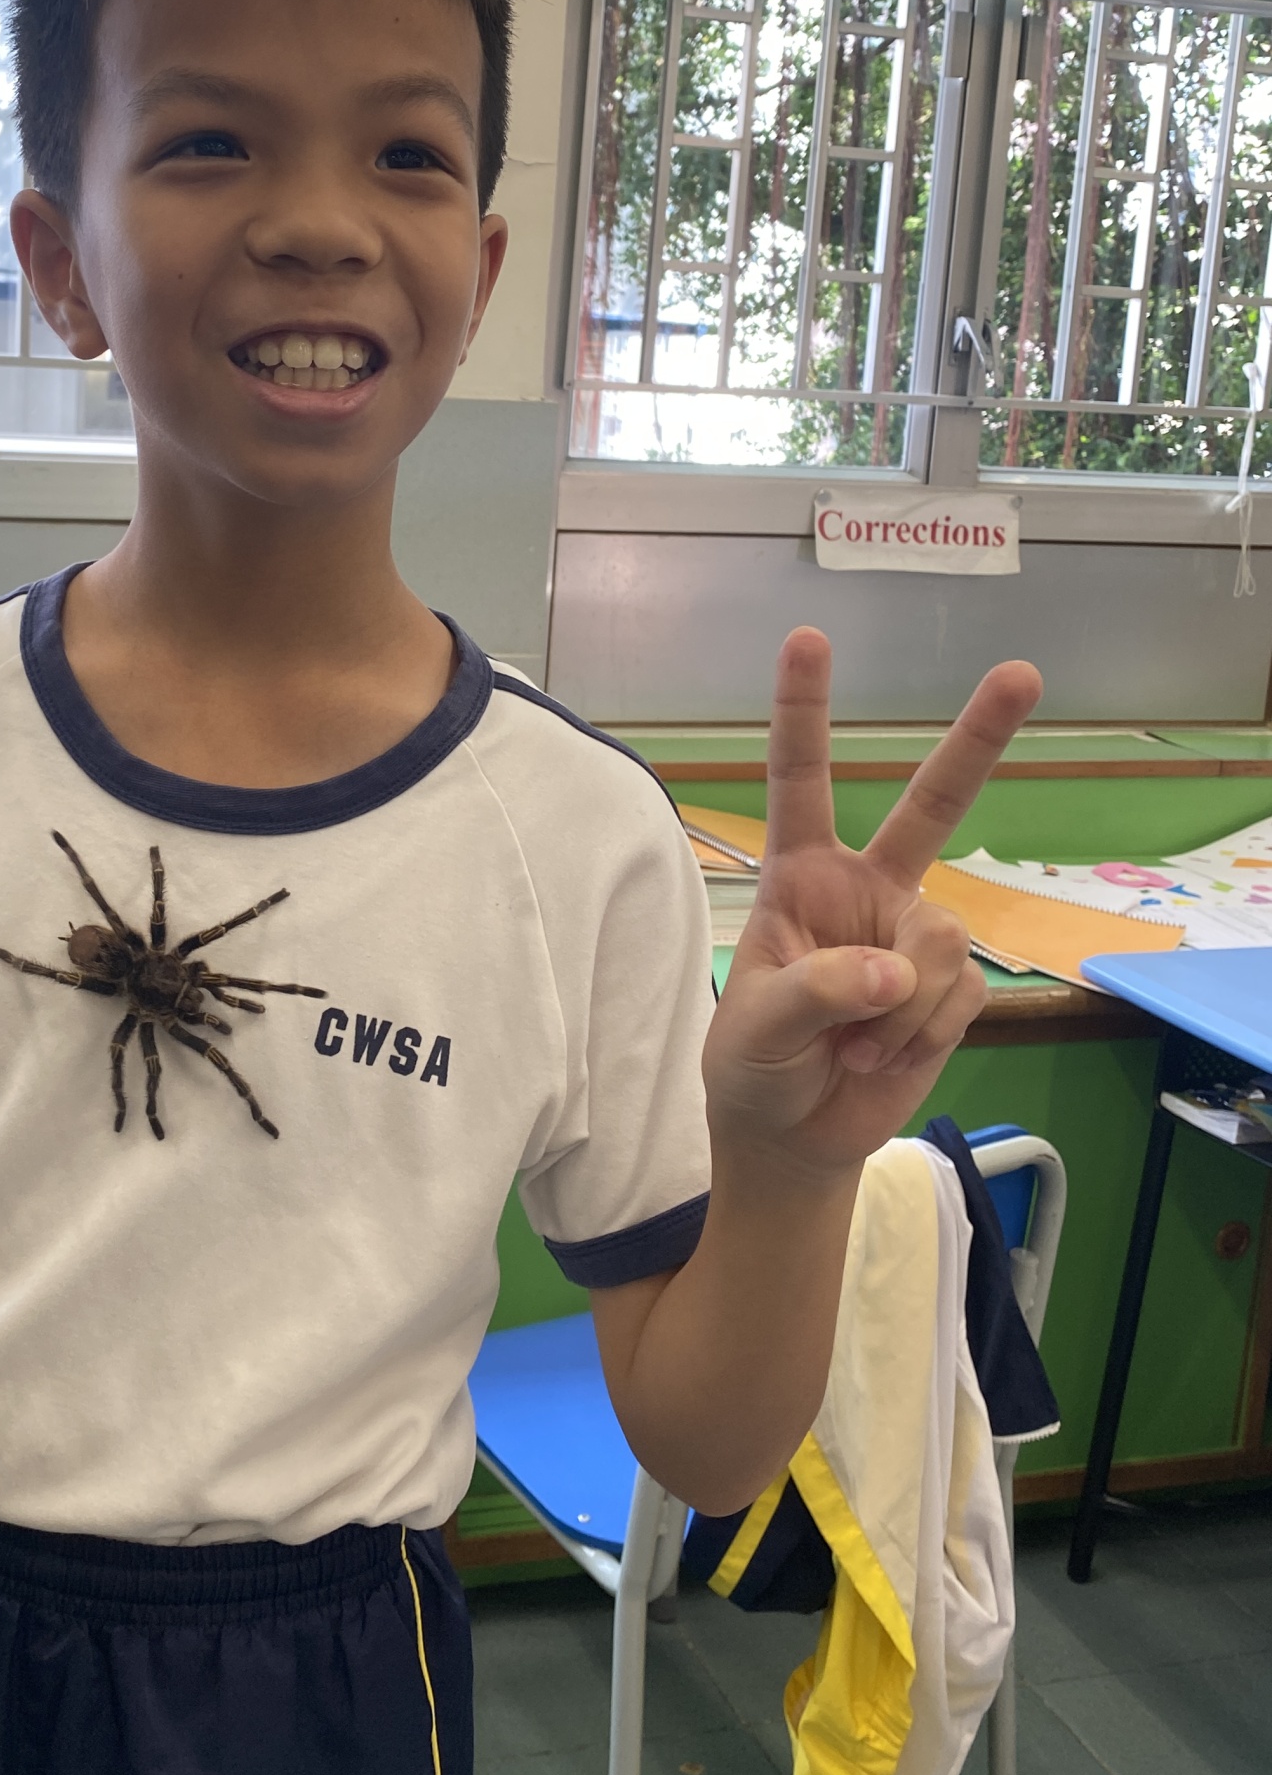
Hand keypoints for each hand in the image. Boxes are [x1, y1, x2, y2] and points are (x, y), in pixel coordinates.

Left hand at [702, 628, 1042, 1178]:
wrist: (793, 1136)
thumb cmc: (752, 1067)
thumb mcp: (755, 1030)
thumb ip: (816, 991)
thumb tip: (893, 972)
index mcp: (799, 876)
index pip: (799, 780)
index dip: (802, 710)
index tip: (808, 638)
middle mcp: (864, 890)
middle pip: (932, 804)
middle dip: (978, 739)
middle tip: (1023, 673)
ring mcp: (912, 936)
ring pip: (940, 937)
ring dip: (897, 1008)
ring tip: (852, 1044)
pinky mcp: (949, 988)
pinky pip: (957, 995)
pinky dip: (918, 1036)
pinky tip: (880, 1056)